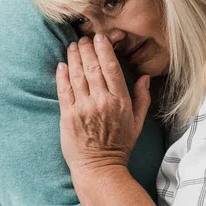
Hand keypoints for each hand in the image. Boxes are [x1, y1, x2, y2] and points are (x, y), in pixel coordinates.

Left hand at [56, 34, 150, 173]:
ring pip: (77, 75)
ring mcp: (83, 108)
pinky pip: (64, 90)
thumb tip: (144, 77)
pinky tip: (62, 64)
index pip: (111, 68)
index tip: (100, 38)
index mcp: (120, 101)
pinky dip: (62, 75)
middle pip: (92, 67)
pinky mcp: (68, 116)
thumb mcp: (138, 122)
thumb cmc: (120, 145)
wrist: (100, 168)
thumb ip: (142, 98)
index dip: (104, 49)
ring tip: (72, 47)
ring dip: (73, 57)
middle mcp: (101, 102)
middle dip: (87, 49)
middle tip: (84, 38)